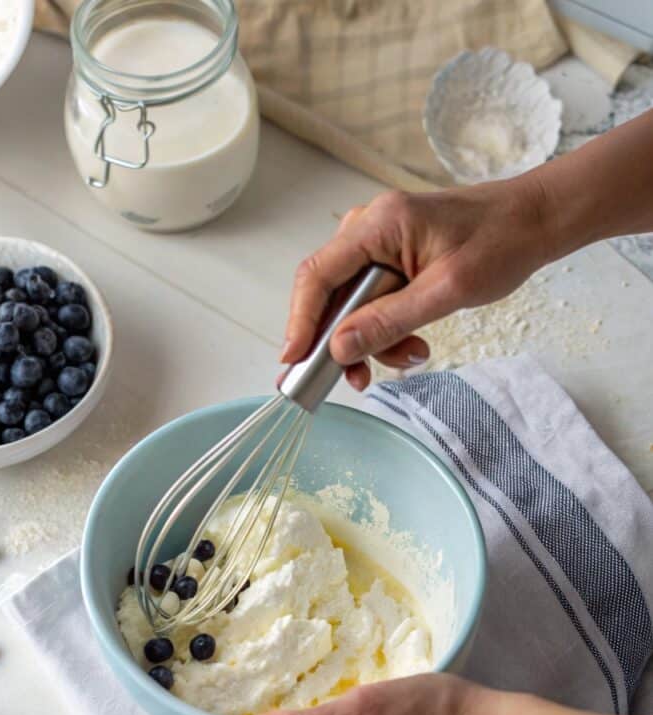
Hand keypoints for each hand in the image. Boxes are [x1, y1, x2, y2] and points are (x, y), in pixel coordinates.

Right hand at [283, 178, 550, 388]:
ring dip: (371, 339)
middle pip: (328, 293)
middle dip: (342, 340)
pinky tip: (412, 342)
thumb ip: (389, 321)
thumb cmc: (501, 243)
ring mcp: (377, 241)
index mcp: (379, 224)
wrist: (534, 221)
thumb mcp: (447, 291)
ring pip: (349, 302)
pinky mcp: (389, 257)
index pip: (318, 275)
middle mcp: (369, 227)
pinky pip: (369, 299)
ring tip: (410, 356)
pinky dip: (384, 327)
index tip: (294, 360)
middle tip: (356, 378)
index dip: (300, 321)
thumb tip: (339, 347)